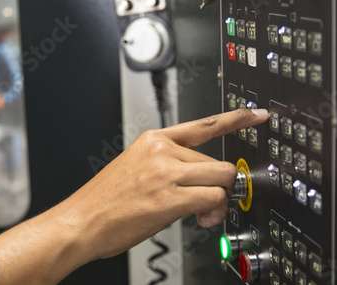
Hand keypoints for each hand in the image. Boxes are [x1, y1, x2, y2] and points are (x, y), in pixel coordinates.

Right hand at [67, 108, 268, 258]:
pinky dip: (214, 211)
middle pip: (217, 162)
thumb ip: (171, 167)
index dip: (236, 118)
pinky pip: (213, 198)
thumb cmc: (106, 200)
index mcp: (154, 140)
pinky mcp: (169, 197)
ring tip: (203, 212)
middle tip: (209, 203)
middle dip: (219, 185)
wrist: (80, 222)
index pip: (204, 124)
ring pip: (221, 178)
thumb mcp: (136, 168)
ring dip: (219, 199)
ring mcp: (166, 172)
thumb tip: (202, 181)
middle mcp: (162, 151)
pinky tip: (200, 218)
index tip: (256, 115)